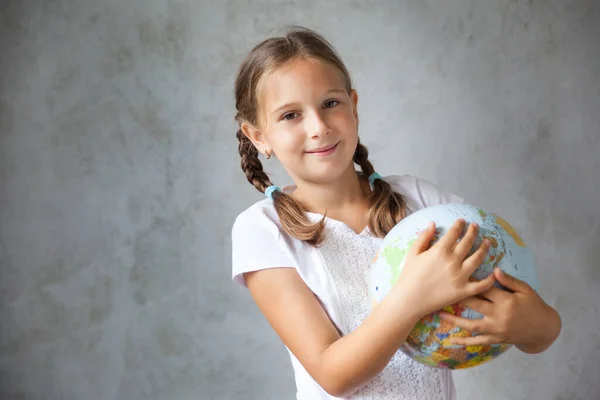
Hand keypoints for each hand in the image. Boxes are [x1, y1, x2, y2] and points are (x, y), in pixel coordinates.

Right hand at [395, 219, 495, 318]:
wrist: (410, 299)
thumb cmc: (409, 275)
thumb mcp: (413, 253)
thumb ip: (424, 237)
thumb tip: (432, 223)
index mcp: (440, 251)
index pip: (454, 233)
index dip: (459, 225)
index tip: (462, 221)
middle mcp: (453, 261)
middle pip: (468, 242)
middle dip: (473, 232)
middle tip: (476, 226)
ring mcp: (460, 276)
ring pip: (478, 258)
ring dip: (484, 248)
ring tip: (487, 242)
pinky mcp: (464, 290)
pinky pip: (481, 284)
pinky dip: (489, 279)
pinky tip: (493, 272)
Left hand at [439, 268, 561, 352]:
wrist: (544, 328)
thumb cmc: (534, 305)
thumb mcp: (525, 289)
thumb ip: (509, 280)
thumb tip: (494, 269)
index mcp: (506, 300)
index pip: (485, 288)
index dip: (471, 280)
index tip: (456, 273)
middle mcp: (499, 315)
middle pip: (474, 305)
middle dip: (457, 297)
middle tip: (441, 290)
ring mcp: (497, 330)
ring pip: (472, 325)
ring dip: (454, 320)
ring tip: (439, 313)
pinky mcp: (496, 339)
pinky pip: (478, 341)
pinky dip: (464, 341)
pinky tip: (451, 339)